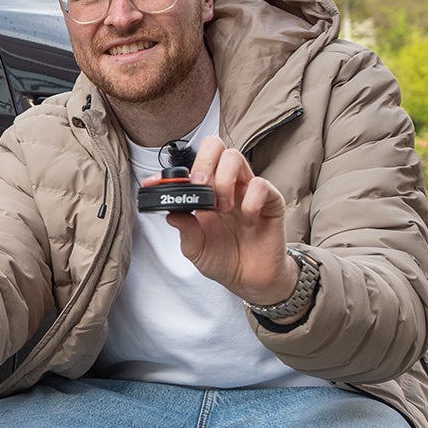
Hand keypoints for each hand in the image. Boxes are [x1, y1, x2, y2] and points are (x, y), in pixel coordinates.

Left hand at [164, 140, 295, 305]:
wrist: (251, 280)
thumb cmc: (224, 260)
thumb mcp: (196, 250)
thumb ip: (186, 231)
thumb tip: (171, 213)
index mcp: (205, 193)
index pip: (191, 166)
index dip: (172, 171)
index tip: (156, 183)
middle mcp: (227, 185)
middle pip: (215, 147)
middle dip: (203, 163)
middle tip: (200, 189)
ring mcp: (248, 190)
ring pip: (235, 157)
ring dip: (223, 181)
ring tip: (223, 208)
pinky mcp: (271, 200)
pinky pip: (260, 184)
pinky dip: (250, 201)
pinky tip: (248, 220)